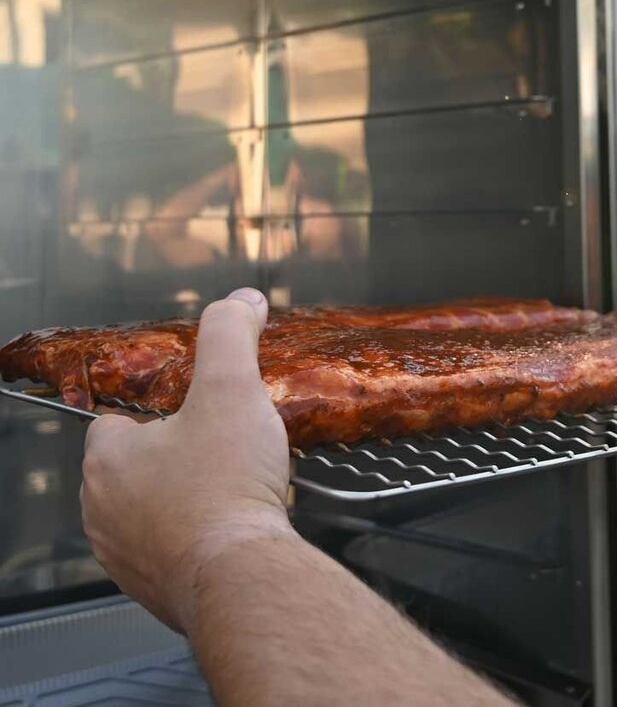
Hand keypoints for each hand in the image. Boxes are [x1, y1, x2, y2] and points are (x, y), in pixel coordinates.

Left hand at [80, 289, 292, 633]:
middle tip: (223, 447)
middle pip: (136, 465)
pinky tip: (232, 524)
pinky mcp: (152, 587)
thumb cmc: (227, 485)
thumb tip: (241, 301)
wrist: (242, 572)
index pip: (116, 421)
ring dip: (185, 495)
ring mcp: (124, 554)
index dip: (160, 413)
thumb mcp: (232, 386)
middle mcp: (102, 510)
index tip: (196, 415)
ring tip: (233, 485)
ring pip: (151, 508)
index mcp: (108, 459)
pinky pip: (170, 547)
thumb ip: (230, 333)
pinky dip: (197, 534)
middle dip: (176, 454)